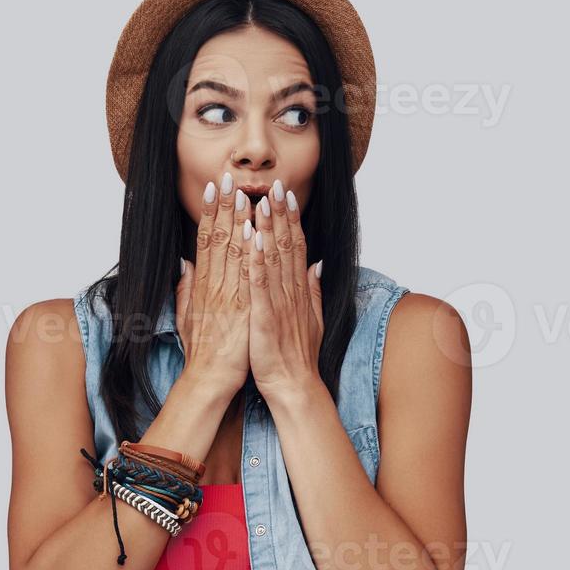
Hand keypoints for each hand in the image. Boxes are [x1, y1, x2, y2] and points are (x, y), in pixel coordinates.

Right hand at [175, 171, 254, 399]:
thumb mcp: (189, 315)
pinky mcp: (242, 311)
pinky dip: (250, 255)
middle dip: (224, 207)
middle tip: (229, 177)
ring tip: (242, 193)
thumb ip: (186, 288)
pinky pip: (247, 278)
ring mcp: (228, 297)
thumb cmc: (203, 350)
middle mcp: (214, 286)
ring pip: (232, 253)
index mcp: (204, 285)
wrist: (210, 380)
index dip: (212, 213)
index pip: (207, 241)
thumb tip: (184, 264)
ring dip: (237, 222)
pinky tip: (254, 234)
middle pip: (218, 239)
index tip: (216, 189)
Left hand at [247, 179, 322, 399]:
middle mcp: (290, 291)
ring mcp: (278, 302)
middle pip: (286, 245)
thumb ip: (313, 290)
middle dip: (280, 214)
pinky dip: (256, 261)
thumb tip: (318, 265)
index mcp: (297, 290)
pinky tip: (251, 239)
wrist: (293, 385)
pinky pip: (259, 284)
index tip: (284, 194)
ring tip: (261, 201)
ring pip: (273, 258)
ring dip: (268, 228)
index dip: (290, 219)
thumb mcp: (311, 318)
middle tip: (275, 185)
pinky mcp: (264, 316)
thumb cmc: (295, 355)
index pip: (294, 246)